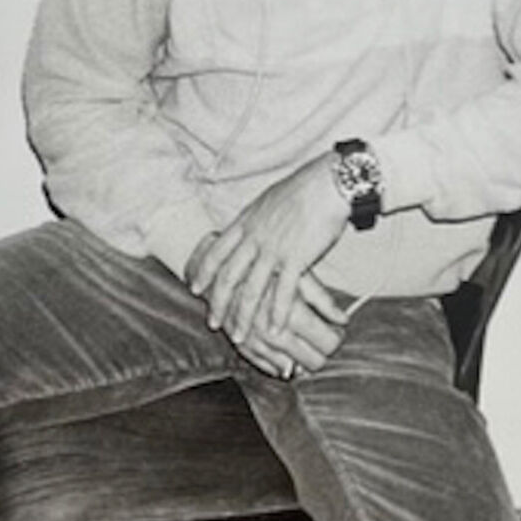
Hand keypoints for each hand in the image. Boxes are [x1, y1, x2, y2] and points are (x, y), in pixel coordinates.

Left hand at [186, 156, 349, 353]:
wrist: (326, 185)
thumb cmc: (301, 190)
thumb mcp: (267, 202)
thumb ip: (254, 220)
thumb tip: (246, 227)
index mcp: (245, 223)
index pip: (216, 252)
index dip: (204, 272)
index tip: (195, 288)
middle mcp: (254, 238)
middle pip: (229, 276)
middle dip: (218, 303)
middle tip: (213, 323)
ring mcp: (273, 250)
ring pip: (252, 289)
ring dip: (243, 316)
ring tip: (239, 336)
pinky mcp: (296, 259)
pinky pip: (284, 292)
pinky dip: (278, 313)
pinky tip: (275, 329)